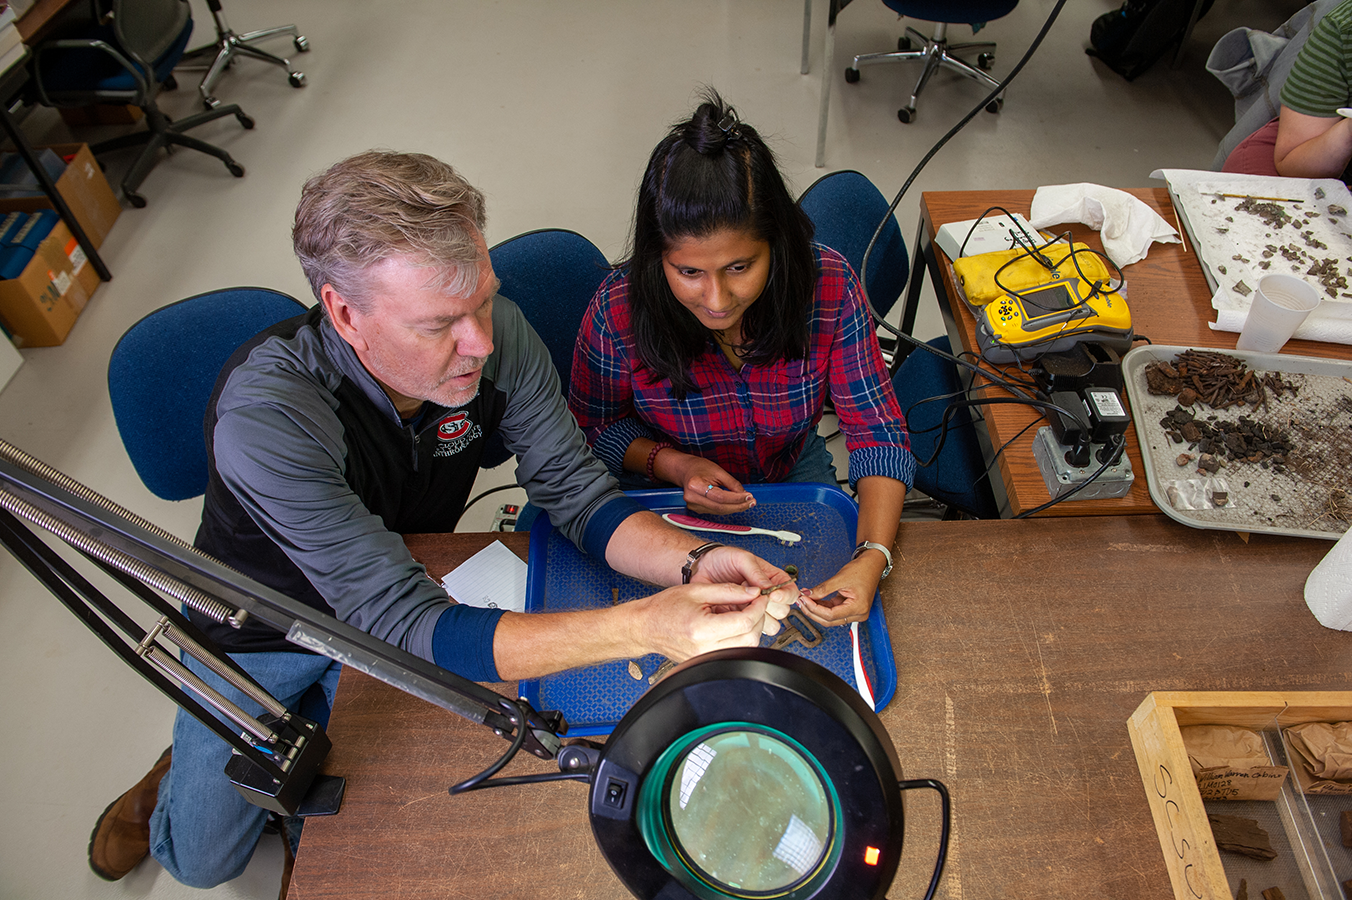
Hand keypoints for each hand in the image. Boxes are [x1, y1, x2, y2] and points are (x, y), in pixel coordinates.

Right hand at [631, 583, 770, 660]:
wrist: (645, 627)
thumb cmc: (664, 608)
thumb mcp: (697, 590)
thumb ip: (728, 590)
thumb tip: (754, 591)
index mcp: (702, 629)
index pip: (745, 622)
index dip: (758, 607)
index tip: (760, 597)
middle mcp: (705, 648)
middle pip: (750, 638)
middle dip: (758, 618)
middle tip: (755, 603)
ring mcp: (706, 658)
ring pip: (746, 648)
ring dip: (751, 629)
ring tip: (744, 612)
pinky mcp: (708, 662)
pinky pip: (734, 651)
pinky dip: (741, 638)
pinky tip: (734, 625)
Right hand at [666, 454, 754, 514]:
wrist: (686, 471)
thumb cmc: (700, 468)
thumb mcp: (718, 471)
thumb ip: (732, 483)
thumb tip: (744, 494)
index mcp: (695, 485)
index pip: (720, 497)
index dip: (736, 498)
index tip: (749, 496)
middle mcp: (692, 498)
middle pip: (720, 507)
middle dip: (738, 506)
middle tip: (752, 502)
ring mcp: (693, 505)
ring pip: (719, 511)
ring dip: (734, 508)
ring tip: (747, 503)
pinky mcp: (696, 509)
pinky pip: (715, 511)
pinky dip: (727, 508)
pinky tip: (736, 504)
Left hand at [687, 545, 794, 628]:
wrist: (701, 569)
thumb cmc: (721, 560)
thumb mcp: (740, 558)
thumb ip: (755, 571)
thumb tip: (768, 587)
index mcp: (773, 579)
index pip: (792, 592)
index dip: (785, 596)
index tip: (772, 595)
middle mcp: (767, 596)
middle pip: (783, 611)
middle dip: (769, 606)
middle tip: (752, 596)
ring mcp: (754, 609)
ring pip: (771, 625)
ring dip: (758, 617)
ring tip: (742, 604)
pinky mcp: (741, 619)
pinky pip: (752, 630)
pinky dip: (746, 624)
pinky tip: (735, 612)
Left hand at [796, 556, 881, 626]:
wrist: (872, 564)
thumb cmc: (862, 570)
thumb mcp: (840, 578)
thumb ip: (823, 589)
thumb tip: (807, 595)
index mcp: (858, 608)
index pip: (831, 615)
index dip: (814, 609)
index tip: (804, 600)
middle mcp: (859, 614)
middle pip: (830, 620)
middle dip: (813, 612)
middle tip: (801, 601)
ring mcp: (855, 613)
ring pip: (830, 618)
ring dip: (816, 610)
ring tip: (805, 600)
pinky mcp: (851, 609)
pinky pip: (833, 612)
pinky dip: (822, 607)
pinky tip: (813, 600)